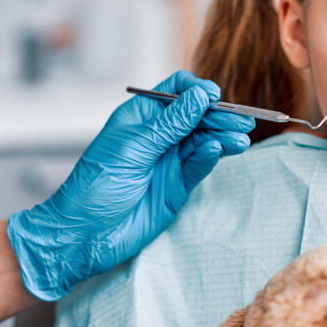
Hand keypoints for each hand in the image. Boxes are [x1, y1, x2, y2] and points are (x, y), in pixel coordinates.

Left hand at [6, 70, 255, 299]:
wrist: (84, 236)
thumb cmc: (94, 187)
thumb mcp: (133, 149)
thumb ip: (170, 124)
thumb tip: (199, 96)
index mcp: (140, 117)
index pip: (176, 91)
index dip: (196, 90)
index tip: (212, 95)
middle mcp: (157, 135)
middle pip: (196, 116)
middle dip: (219, 115)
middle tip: (242, 120)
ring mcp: (168, 160)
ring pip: (203, 141)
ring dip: (222, 137)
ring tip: (240, 139)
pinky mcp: (177, 186)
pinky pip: (199, 165)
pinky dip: (211, 157)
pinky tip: (220, 150)